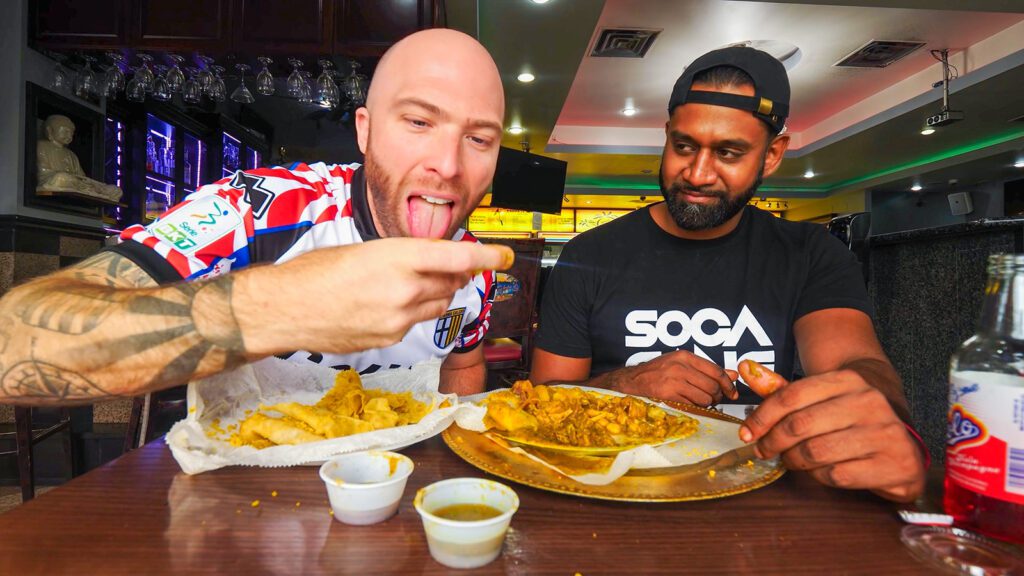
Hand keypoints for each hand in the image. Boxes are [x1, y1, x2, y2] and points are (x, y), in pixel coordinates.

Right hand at [236, 238, 512, 355]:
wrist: (284, 309)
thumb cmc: (315, 272)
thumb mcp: (364, 250)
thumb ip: (402, 256)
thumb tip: (430, 262)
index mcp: (398, 258)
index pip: (458, 259)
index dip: (487, 257)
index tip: (504, 256)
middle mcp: (404, 289)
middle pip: (451, 283)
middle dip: (451, 275)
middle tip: (438, 267)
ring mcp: (398, 319)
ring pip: (437, 305)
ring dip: (433, 294)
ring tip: (402, 285)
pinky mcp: (389, 339)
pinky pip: (414, 323)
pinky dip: (409, 313)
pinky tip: (382, 305)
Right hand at [609, 350, 737, 405]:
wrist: (631, 381)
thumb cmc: (657, 373)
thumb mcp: (682, 365)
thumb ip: (708, 370)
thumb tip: (733, 374)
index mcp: (685, 356)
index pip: (716, 370)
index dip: (728, 384)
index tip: (732, 393)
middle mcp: (680, 366)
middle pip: (712, 386)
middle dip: (717, 396)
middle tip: (713, 399)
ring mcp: (673, 381)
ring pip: (705, 398)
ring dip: (706, 404)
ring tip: (700, 402)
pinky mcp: (667, 395)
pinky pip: (692, 405)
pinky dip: (695, 408)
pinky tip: (690, 405)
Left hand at [739, 363, 925, 501]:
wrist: (904, 442)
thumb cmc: (851, 419)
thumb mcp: (821, 398)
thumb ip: (783, 389)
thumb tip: (745, 368)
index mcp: (848, 380)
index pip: (791, 396)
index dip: (761, 417)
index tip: (746, 434)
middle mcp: (869, 401)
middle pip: (799, 425)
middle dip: (773, 442)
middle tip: (764, 450)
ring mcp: (886, 433)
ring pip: (816, 452)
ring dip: (795, 461)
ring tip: (792, 460)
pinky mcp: (894, 464)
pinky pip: (837, 475)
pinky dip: (819, 477)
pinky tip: (819, 471)